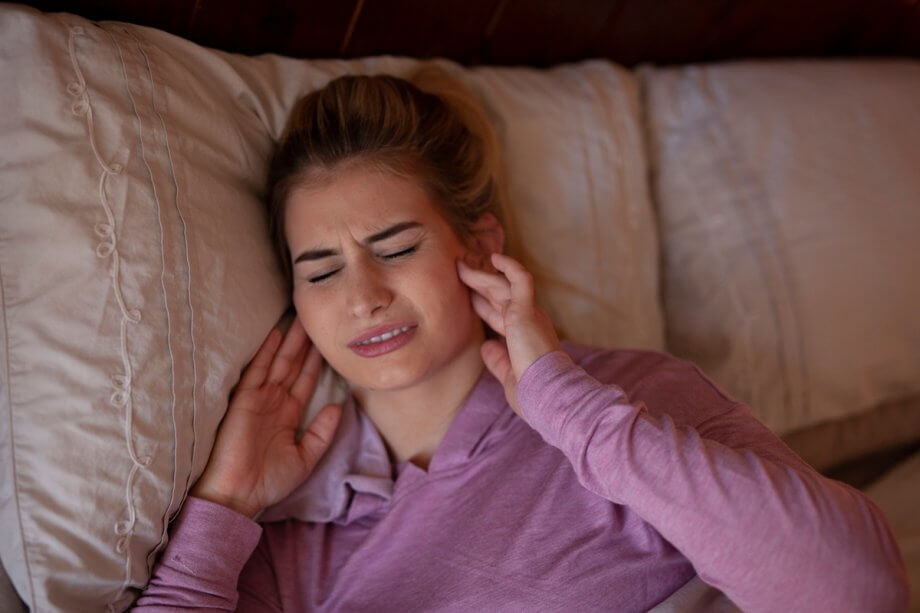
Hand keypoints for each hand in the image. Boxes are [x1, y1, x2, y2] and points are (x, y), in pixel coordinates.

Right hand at [190, 319, 341, 517]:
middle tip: (317, 319)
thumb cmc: (268, 482)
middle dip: (306, 343)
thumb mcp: (305, 458)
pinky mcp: (244, 400)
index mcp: (288, 414)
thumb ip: (322, 433)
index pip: (306, 381)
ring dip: (291, 341)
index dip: (316, 362)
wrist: (238, 495)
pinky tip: (277, 333)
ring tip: (303, 318)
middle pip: (294, 365)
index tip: (328, 342)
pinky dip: (266, 351)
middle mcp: (275, 402)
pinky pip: (257, 370)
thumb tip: (339, 406)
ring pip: (279, 362)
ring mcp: (260, 399)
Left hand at [457, 252, 559, 415]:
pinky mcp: (527, 310)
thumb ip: (497, 359)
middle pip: (497, 297)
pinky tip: (494, 257)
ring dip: (480, 276)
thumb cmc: (532, 392)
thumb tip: (486, 346)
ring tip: (461, 265)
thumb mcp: (509, 375)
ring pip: (501, 287)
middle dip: (478, 285)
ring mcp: (528, 314)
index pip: (499, 316)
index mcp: (524, 338)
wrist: (548, 395)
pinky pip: (520, 279)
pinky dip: (509, 266)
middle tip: (460, 272)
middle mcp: (529, 322)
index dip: (482, 306)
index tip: (468, 298)